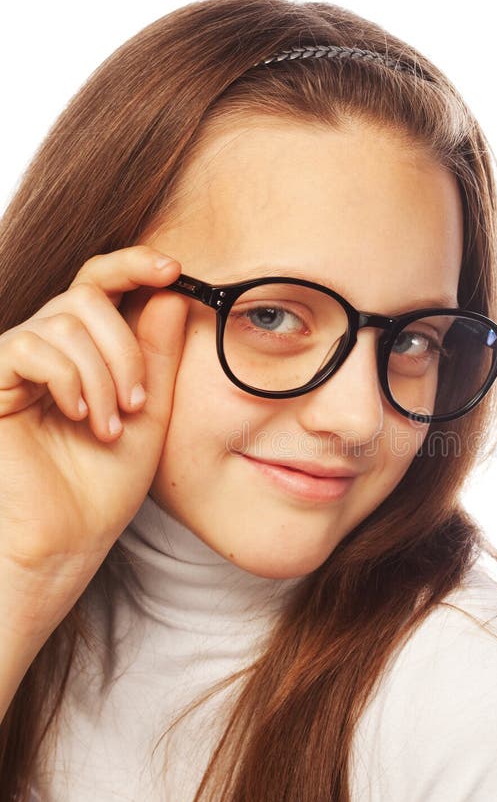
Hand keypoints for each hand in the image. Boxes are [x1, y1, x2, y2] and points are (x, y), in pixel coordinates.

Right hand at [0, 245, 189, 642]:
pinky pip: (29, 346)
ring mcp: (15, 363)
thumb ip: (158, 354)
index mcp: (84, 351)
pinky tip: (78, 416)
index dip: (132, 263)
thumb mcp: (150, 413)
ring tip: (108, 426)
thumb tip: (168, 293)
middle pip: (87, 297)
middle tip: (136, 404)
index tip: (174, 268)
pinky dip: (68, 379)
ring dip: (101, 375)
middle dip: (125, 348)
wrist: (70, 538)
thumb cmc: (106, 483)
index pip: (99, 284)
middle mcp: (46, 347)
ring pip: (64, 324)